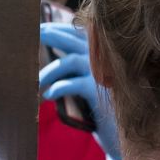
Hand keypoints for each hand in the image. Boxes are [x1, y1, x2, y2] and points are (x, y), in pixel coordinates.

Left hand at [39, 21, 121, 159]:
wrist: (128, 132)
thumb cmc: (108, 109)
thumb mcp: (95, 85)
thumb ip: (81, 71)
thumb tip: (55, 63)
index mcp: (101, 54)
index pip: (78, 32)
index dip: (59, 27)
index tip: (41, 27)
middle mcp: (102, 59)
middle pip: (71, 39)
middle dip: (50, 34)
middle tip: (32, 34)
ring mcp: (101, 73)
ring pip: (67, 62)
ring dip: (48, 72)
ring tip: (37, 84)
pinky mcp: (98, 91)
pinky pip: (71, 84)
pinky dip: (56, 88)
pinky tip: (48, 96)